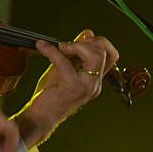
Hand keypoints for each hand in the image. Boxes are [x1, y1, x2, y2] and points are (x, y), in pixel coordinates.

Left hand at [13, 29, 119, 147]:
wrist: (40, 119)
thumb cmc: (51, 96)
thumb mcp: (65, 70)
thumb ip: (76, 53)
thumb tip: (87, 33)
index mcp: (95, 81)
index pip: (112, 56)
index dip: (100, 43)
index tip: (82, 40)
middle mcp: (95, 85)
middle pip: (104, 53)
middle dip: (86, 42)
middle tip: (66, 45)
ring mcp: (86, 87)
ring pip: (95, 56)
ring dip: (75, 46)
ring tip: (59, 47)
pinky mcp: (72, 88)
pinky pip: (65, 62)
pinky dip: (52, 51)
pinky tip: (41, 46)